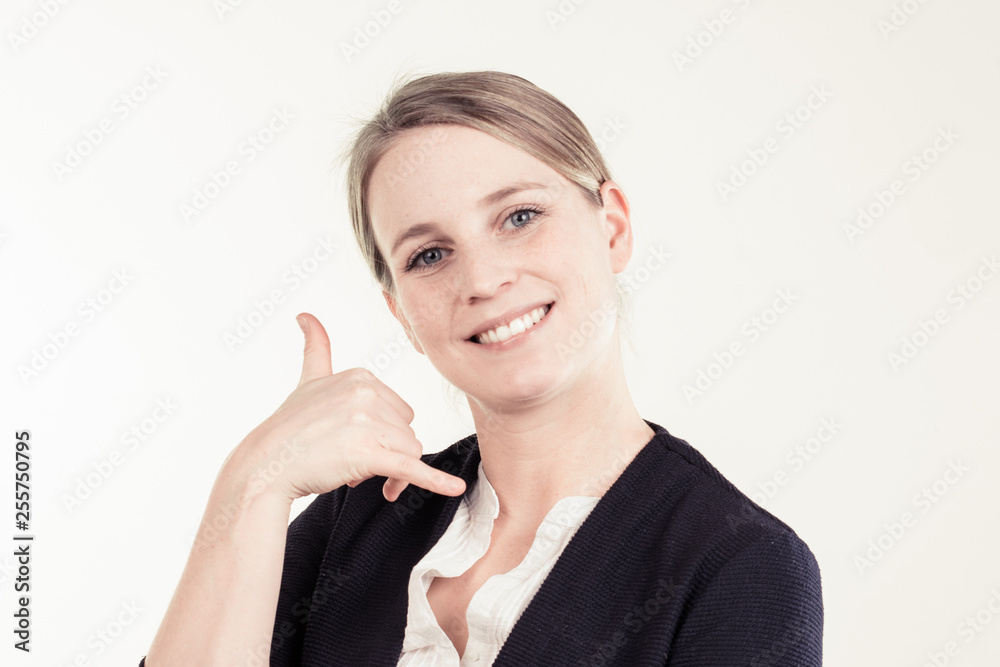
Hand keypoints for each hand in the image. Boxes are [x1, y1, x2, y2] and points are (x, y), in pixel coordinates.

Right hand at [234, 312, 466, 503]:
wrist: (266, 464)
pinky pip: (411, 468)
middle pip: (406, 431)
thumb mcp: (309, 380)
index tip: (355, 443)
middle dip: (387, 452)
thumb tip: (305, 315)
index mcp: (361, 377)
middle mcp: (367, 394)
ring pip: (409, 452)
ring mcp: (368, 424)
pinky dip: (435, 481)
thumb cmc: (289, 427)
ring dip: (390, 472)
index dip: (383, 433)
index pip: (399, 411)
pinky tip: (455, 488)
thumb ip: (316, 347)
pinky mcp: (368, 455)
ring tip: (353, 475)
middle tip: (350, 461)